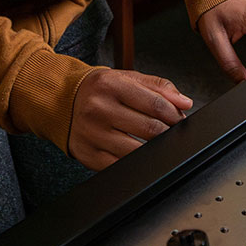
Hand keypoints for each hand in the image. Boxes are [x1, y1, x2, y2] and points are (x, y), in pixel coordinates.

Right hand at [68, 68, 192, 169]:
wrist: (60, 100)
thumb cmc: (99, 90)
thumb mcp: (126, 78)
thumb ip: (159, 87)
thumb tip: (185, 102)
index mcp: (111, 85)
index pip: (155, 104)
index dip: (175, 115)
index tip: (181, 121)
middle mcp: (98, 109)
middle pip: (150, 129)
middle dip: (169, 134)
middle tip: (173, 134)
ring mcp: (92, 134)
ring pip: (137, 152)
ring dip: (155, 152)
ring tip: (158, 145)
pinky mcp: (88, 155)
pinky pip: (120, 166)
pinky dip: (136, 165)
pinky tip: (140, 157)